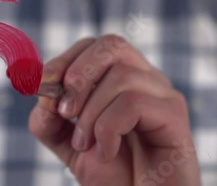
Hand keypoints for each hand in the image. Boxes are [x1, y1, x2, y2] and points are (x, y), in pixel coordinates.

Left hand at [29, 35, 200, 185]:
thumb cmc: (115, 176)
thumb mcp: (70, 146)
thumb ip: (50, 120)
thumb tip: (42, 95)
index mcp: (124, 80)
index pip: (95, 46)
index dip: (65, 60)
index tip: (42, 84)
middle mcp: (147, 80)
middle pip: (112, 45)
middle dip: (78, 74)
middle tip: (65, 111)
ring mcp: (163, 94)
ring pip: (120, 76)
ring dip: (91, 114)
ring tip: (86, 145)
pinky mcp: (174, 115)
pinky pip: (132, 102)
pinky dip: (108, 129)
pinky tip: (108, 152)